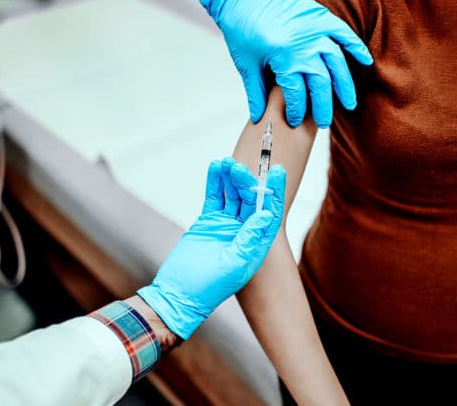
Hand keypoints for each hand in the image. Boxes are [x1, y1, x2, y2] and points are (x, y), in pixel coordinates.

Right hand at [137, 157, 285, 339]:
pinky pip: (215, 197)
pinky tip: (217, 166)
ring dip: (232, 178)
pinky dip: (216, 182)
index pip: (270, 212)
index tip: (277, 171)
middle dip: (247, 182)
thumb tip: (267, 215)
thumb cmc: (209, 288)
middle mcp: (245, 232)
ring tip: (228, 162)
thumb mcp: (233, 264)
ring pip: (233, 195)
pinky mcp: (208, 221)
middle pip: (251, 200)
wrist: (179, 295)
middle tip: (239, 167)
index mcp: (257, 243)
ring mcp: (227, 225)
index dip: (274, 191)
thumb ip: (249, 239)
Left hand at [200, 0, 372, 127]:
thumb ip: (256, 93)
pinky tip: (365, 61)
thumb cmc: (240, 29)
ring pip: (336, 62)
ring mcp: (314, 28)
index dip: (297, 110)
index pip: (297, 93)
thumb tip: (258, 118)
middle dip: (323, 106)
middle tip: (324, 123)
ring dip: (344, 85)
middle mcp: (302, 43)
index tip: (295, 121)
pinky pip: (343, 32)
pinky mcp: (319, 15)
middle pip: (320, 82)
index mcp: (283, 56)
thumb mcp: (245, 64)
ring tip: (348, 103)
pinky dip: (355, 45)